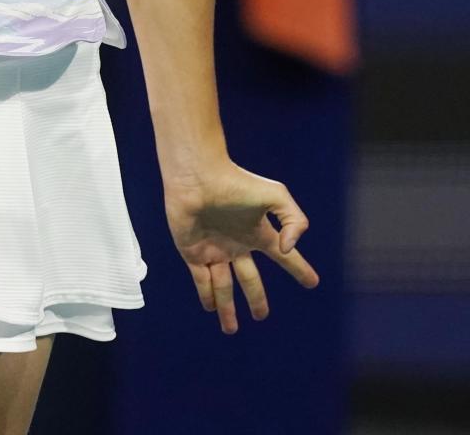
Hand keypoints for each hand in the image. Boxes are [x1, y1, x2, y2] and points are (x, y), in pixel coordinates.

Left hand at [163, 158, 319, 334]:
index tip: (313, 283)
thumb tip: (288, 250)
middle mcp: (237, 244)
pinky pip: (202, 280)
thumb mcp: (277, 197)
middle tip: (261, 317)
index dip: (299, 270)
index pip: (284, 257)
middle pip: (250, 280)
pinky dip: (207, 295)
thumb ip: (295, 222)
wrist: (198, 177)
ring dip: (227, 308)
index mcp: (258, 232)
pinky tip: (210, 307)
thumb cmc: (237, 182)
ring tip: (231, 329)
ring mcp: (215, 250)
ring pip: (224, 287)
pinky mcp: (193, 253)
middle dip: (256, 299)